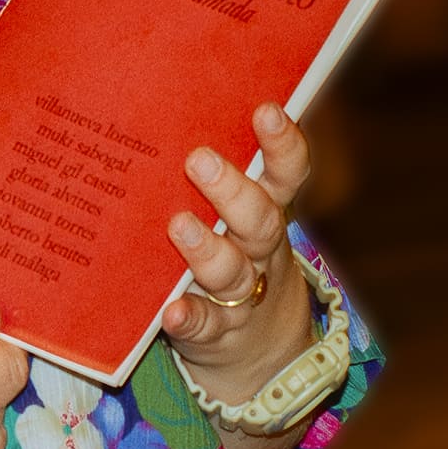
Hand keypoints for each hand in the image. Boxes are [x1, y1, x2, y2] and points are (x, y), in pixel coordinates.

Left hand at [157, 99, 319, 403]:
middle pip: (260, 220)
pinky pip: (205, 324)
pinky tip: (172, 311)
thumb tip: (161, 99)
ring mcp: (241, 295)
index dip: (282, 144)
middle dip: (235, 191)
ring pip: (233, 272)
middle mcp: (259, 250)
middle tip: (200, 159)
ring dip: (208, 250)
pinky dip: (190, 318)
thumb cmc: (230, 252)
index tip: (265, 111)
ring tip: (179, 226)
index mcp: (266, 211)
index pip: (286, 174)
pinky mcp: (215, 331)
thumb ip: (216, 171)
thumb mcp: (236, 214)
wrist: (256, 349)